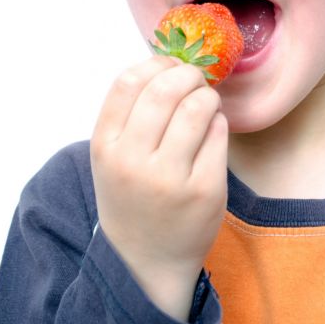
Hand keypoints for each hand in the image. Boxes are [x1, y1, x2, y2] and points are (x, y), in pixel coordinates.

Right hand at [90, 56, 227, 320]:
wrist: (144, 262)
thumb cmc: (130, 196)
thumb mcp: (113, 156)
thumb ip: (132, 113)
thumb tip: (172, 61)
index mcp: (105, 146)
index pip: (127, 83)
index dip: (155, 63)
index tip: (170, 64)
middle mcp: (133, 161)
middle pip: (165, 90)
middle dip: (188, 74)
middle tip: (196, 80)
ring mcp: (170, 178)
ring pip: (198, 107)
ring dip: (207, 96)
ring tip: (206, 105)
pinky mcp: (205, 190)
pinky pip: (219, 133)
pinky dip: (219, 123)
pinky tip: (211, 131)